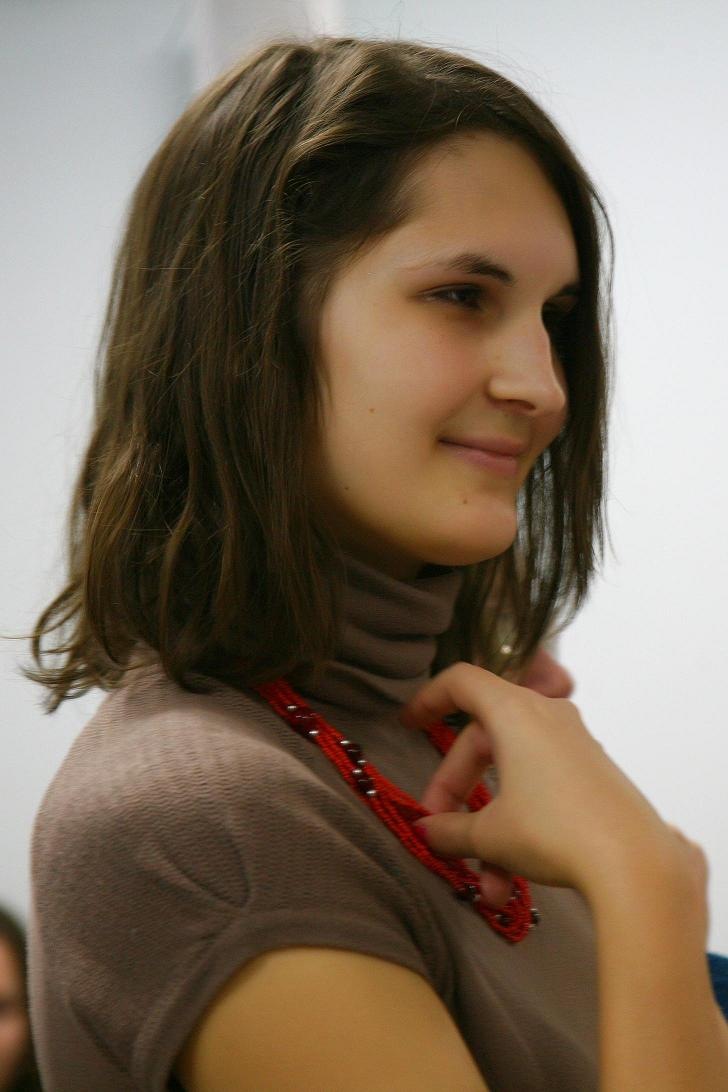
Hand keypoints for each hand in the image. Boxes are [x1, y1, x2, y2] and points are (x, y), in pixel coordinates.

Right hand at [403, 660, 675, 905]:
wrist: (636, 864)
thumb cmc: (554, 831)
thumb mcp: (490, 835)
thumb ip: (450, 830)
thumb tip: (427, 831)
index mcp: (515, 712)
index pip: (462, 682)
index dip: (429, 699)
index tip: (408, 724)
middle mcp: (547, 718)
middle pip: (484, 740)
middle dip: (457, 790)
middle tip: (439, 830)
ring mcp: (576, 746)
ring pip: (514, 777)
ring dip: (491, 830)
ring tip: (486, 887)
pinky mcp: (595, 776)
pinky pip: (543, 791)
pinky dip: (522, 828)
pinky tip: (513, 883)